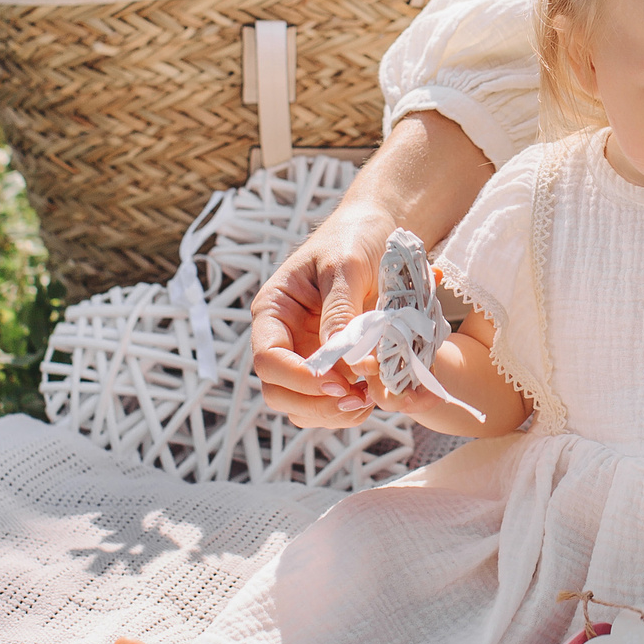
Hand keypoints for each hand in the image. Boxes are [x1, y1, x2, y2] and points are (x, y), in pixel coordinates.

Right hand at [249, 201, 390, 426]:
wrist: (375, 232)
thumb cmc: (354, 239)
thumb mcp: (345, 266)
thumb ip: (341, 311)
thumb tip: (345, 361)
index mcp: (274, 310)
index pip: (267, 358)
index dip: (298, 378)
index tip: (338, 382)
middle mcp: (284, 338)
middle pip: (278, 391)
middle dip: (315, 403)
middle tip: (358, 399)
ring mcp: (306, 356)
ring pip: (303, 406)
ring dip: (334, 412)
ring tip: (370, 398)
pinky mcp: (331, 366)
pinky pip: (330, 401)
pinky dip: (350, 408)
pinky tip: (374, 395)